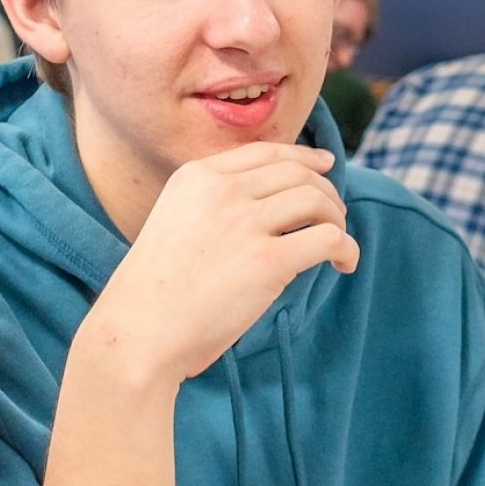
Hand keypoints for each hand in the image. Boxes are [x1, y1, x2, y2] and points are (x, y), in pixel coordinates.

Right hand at [90, 142, 357, 384]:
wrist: (138, 332)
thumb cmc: (155, 294)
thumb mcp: (175, 223)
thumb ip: (213, 207)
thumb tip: (273, 205)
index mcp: (196, 177)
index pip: (266, 152)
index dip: (305, 157)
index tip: (326, 167)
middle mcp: (221, 191)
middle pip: (298, 173)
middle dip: (326, 193)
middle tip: (334, 219)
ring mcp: (244, 223)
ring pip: (318, 200)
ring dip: (337, 221)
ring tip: (336, 246)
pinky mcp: (267, 261)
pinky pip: (329, 239)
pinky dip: (347, 249)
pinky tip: (343, 265)